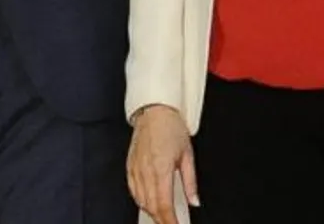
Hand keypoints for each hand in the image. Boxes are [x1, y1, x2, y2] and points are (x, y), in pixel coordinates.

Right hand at [126, 104, 196, 223]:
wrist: (154, 111)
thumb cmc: (171, 128)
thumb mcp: (188, 155)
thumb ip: (190, 182)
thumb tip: (194, 200)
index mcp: (161, 168)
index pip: (164, 205)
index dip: (170, 221)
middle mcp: (146, 171)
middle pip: (151, 206)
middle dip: (162, 219)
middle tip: (172, 223)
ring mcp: (135, 169)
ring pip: (141, 201)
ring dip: (152, 211)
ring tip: (163, 216)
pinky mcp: (129, 167)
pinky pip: (133, 191)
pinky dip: (141, 201)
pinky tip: (148, 203)